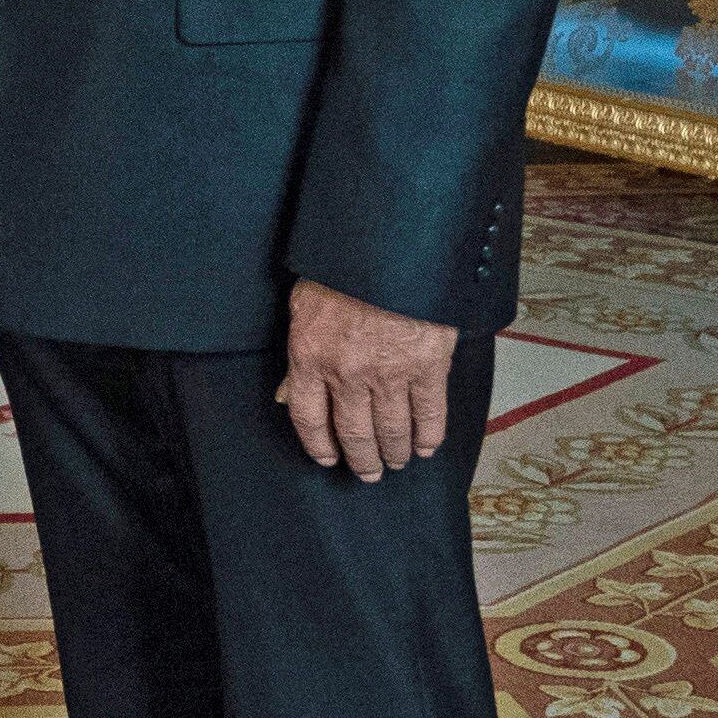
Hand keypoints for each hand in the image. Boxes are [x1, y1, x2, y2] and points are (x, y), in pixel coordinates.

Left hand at [276, 279, 460, 483]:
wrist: (392, 245)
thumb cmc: (344, 265)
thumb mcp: (303, 302)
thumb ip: (297, 350)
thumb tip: (287, 392)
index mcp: (311, 357)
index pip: (308, 418)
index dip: (317, 444)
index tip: (327, 458)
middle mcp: (347, 374)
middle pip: (352, 433)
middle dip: (360, 459)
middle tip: (367, 472)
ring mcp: (390, 373)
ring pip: (391, 430)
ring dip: (392, 453)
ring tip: (394, 463)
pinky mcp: (429, 366)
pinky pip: (429, 413)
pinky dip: (428, 436)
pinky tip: (424, 447)